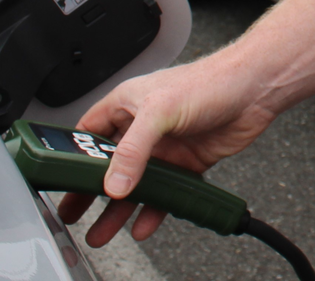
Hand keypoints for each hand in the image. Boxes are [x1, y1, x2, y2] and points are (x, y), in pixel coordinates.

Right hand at [59, 55, 279, 245]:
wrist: (255, 90)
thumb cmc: (210, 80)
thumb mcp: (160, 111)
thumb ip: (134, 149)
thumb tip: (113, 184)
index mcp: (127, 104)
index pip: (87, 134)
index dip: (71, 157)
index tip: (59, 183)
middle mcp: (142, 126)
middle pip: (107, 165)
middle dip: (89, 192)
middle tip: (72, 215)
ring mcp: (164, 146)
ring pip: (135, 184)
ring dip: (119, 209)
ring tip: (101, 233)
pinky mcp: (186, 163)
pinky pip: (164, 192)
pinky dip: (154, 210)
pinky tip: (144, 225)